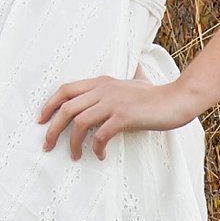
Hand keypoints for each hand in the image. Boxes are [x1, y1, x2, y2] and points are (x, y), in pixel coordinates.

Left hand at [38, 71, 197, 160]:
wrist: (178, 99)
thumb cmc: (158, 94)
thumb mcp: (139, 80)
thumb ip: (133, 75)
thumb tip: (137, 64)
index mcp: (102, 82)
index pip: (65, 90)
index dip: (49, 105)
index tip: (41, 121)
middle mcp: (104, 89)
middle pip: (66, 108)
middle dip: (52, 129)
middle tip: (47, 146)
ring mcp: (114, 102)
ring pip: (78, 122)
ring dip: (72, 143)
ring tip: (74, 156)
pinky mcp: (124, 116)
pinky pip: (100, 135)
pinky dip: (96, 148)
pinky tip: (100, 156)